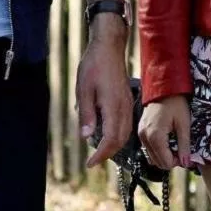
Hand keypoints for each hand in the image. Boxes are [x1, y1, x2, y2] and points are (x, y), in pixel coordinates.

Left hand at [75, 17, 131, 167]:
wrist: (109, 46)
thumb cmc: (94, 65)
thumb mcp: (84, 89)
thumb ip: (86, 114)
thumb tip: (86, 137)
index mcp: (113, 106)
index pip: (110, 139)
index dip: (101, 155)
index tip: (90, 164)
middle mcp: (123, 108)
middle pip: (120, 140)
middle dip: (108, 154)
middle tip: (93, 161)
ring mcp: (127, 103)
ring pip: (125, 133)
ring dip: (114, 146)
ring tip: (99, 152)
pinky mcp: (126, 99)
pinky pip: (126, 124)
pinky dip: (118, 135)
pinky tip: (107, 134)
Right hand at [139, 95, 190, 170]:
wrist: (163, 87)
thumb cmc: (175, 103)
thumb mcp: (184, 124)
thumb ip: (184, 145)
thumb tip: (186, 163)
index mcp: (155, 136)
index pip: (166, 162)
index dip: (178, 162)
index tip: (185, 154)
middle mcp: (145, 137)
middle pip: (158, 162)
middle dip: (171, 160)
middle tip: (181, 150)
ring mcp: (141, 134)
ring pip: (152, 157)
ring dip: (164, 156)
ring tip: (174, 144)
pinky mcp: (141, 130)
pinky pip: (148, 148)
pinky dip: (158, 149)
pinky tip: (167, 140)